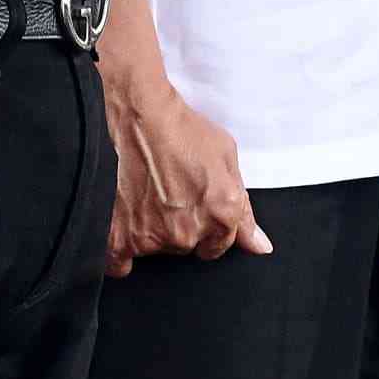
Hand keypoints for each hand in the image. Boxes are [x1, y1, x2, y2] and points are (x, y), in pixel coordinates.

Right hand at [103, 61, 263, 272]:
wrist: (141, 114)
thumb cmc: (184, 130)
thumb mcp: (227, 159)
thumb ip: (245, 210)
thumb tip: (260, 247)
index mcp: (221, 216)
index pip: (219, 245)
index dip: (208, 226)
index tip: (194, 207)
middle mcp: (189, 233)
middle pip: (187, 246)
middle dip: (181, 226)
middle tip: (169, 193)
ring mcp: (153, 238)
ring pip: (156, 249)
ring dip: (152, 231)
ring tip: (145, 195)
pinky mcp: (120, 237)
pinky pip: (118, 264)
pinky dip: (120, 253)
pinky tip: (123, 229)